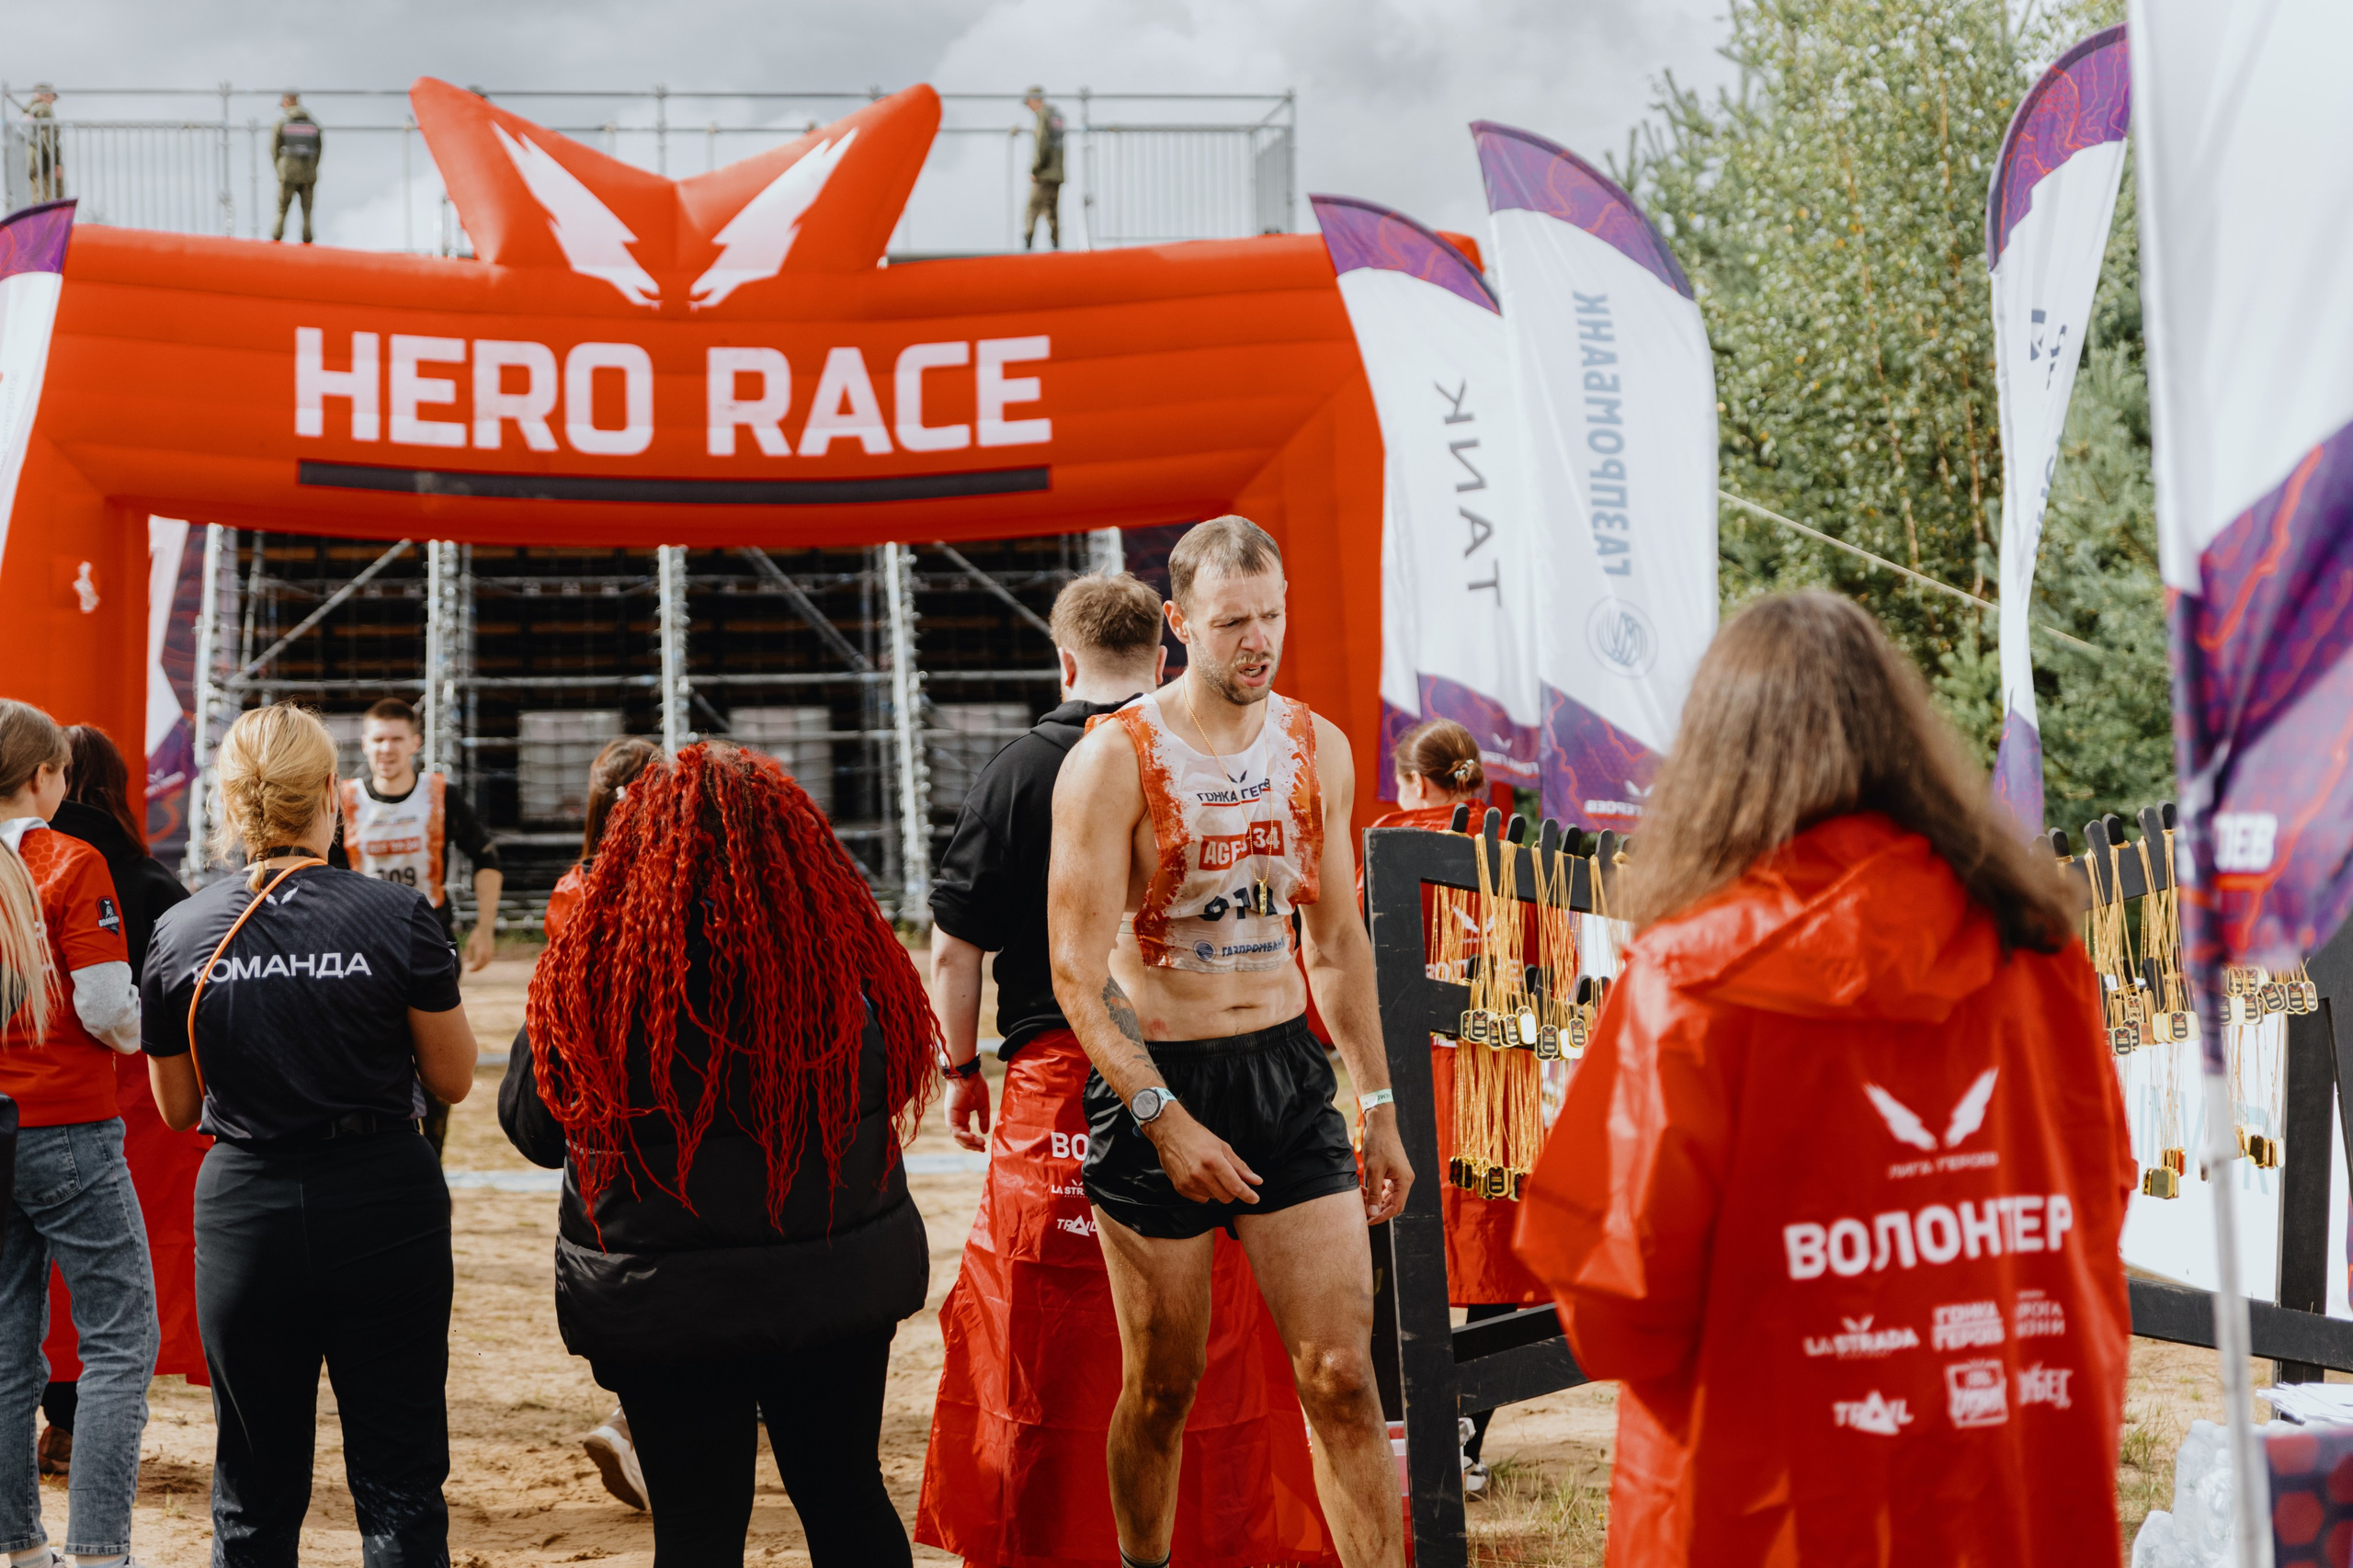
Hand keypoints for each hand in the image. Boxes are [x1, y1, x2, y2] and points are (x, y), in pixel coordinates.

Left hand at [463, 922, 495, 972]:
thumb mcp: (469, 944)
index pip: (477, 964)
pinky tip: (480, 963)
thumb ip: (467, 953)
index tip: (468, 970)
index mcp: (480, 951)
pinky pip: (489, 960)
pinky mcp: (492, 951)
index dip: (473, 969)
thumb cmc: (476, 935)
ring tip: (475, 968)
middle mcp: (486, 953)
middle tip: (471, 971)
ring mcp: (490, 952)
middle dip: (477, 969)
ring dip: (481, 967)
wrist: (485, 929)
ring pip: (486, 963)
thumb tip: (465, 962)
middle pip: (482, 965)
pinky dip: (485, 964)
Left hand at [946, 1070, 991, 1150]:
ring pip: (957, 1137)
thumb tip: (984, 1132)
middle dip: (972, 1145)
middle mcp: (955, 1118)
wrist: (968, 1073)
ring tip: (980, 1143)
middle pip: (961, 1138)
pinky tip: (973, 1137)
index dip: (974, 1142)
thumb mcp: (982, 1105)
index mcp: (962, 1116)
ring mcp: (952, 1117)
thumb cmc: (975, 1085)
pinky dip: (963, 1135)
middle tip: (983, 1148)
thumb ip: (983, 1118)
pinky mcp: (950, 1115)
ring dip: (969, 1142)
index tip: (984, 1146)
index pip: (965, 1134)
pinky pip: (955, 1130)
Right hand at [1144, 1103, 1261, 1205]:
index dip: (1248, 1195)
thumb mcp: (1222, 1147)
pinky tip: (1200, 1177)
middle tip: (1229, 1179)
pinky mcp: (1180, 1187)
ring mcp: (1189, 1182)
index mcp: (1214, 1161)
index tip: (1255, 1199)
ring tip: (1209, 1173)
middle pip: (1226, 1197)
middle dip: (1232, 1192)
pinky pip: (1200, 1198)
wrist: (1171, 1132)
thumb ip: (1240, 1167)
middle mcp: (1200, 1174)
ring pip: (1213, 1198)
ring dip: (1217, 1190)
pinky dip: (1204, 1192)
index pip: (1235, 1187)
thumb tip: (1257, 1181)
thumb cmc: (1197, 1136)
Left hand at [1358, 1113, 1412, 1224]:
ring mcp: (1400, 1175)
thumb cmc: (1378, 1144)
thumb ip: (1374, 1193)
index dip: (1381, 1216)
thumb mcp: (1373, 1170)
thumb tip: (1373, 1213)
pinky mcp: (1394, 1170)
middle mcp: (1405, 1179)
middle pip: (1393, 1203)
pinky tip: (1364, 1188)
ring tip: (1360, 1197)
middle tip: (1361, 1209)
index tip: (1367, 1221)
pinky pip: (1386, 1187)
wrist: (1381, 1124)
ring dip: (1375, 1199)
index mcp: (1405, 1181)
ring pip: (1389, 1195)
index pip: (1396, 1207)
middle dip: (1377, 1208)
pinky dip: (1375, 1190)